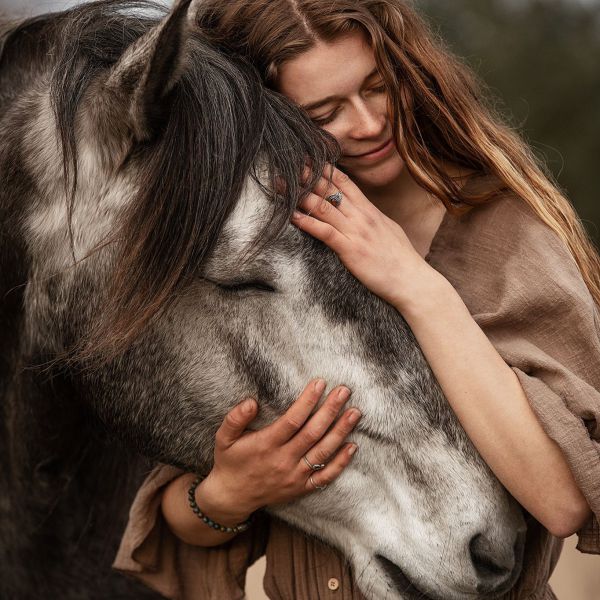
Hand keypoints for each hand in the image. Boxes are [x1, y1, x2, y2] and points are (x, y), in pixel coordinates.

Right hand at [202, 379, 360, 517]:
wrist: (232, 497)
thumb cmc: (230, 461)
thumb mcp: (224, 438)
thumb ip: (235, 418)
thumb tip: (251, 402)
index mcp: (266, 445)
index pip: (293, 420)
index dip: (308, 401)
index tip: (320, 383)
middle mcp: (283, 460)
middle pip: (313, 433)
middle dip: (330, 410)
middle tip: (345, 391)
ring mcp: (294, 476)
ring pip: (323, 452)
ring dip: (341, 432)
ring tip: (354, 412)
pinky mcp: (301, 488)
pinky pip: (325, 477)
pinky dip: (341, 462)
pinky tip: (352, 446)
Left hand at [290, 164, 426, 308]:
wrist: (412, 280)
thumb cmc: (401, 259)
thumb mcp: (388, 230)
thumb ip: (372, 218)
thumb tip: (363, 211)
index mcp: (370, 210)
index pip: (344, 181)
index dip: (324, 168)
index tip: (308, 158)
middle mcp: (361, 216)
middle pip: (330, 189)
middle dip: (307, 175)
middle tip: (288, 163)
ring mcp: (355, 231)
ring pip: (323, 206)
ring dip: (299, 194)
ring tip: (281, 184)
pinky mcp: (350, 249)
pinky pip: (324, 231)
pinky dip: (306, 222)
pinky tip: (291, 215)